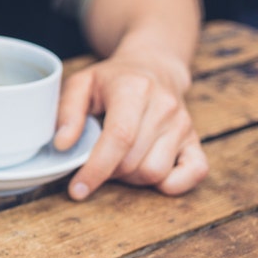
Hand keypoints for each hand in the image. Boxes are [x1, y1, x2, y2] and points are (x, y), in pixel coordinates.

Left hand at [54, 50, 207, 200]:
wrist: (154, 68)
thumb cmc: (112, 80)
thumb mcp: (81, 84)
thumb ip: (67, 112)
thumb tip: (62, 145)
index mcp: (135, 89)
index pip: (120, 137)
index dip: (97, 168)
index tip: (77, 189)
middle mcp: (165, 107)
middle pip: (134, 162)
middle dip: (108, 172)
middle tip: (97, 160)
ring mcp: (183, 124)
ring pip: (155, 173)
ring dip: (131, 178)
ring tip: (119, 160)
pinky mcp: (196, 140)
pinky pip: (194, 173)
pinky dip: (170, 184)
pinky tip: (148, 173)